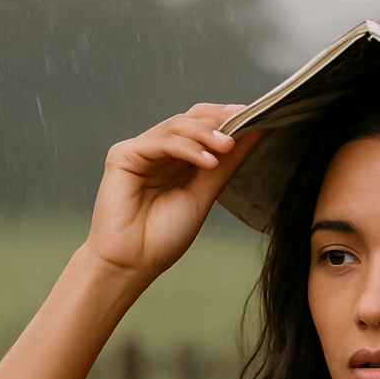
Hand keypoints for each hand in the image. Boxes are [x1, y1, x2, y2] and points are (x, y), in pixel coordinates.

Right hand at [84, 105, 262, 285]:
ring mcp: (140, 151)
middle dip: (218, 119)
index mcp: (177, 161)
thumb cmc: (163, 238)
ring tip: (227, 147)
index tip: (255, 116)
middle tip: (244, 123)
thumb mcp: (204, 196)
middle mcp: (158, 152)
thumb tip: (254, 134)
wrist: (132, 262)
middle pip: (189, 118)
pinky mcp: (123, 155)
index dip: (226, 118)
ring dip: (205, 134)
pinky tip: (208, 161)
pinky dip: (187, 148)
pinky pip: (161, 142)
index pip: (202, 127)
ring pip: (176, 126)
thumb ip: (226, 165)